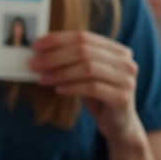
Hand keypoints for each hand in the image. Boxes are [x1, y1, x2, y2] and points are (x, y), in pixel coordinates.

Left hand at [30, 30, 141, 144]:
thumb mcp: (84, 72)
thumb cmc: (97, 94)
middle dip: (54, 57)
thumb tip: (38, 50)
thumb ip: (70, 58)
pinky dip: (72, 87)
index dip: (57, 40)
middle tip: (34, 64)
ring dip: (60, 73)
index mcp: (115, 50)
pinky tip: (58, 90)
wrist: (117, 122)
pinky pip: (92, 88)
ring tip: (42, 79)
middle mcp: (125, 62)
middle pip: (84, 51)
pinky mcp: (122, 97)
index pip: (82, 37)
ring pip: (88, 68)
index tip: (35, 46)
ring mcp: (126, 79)